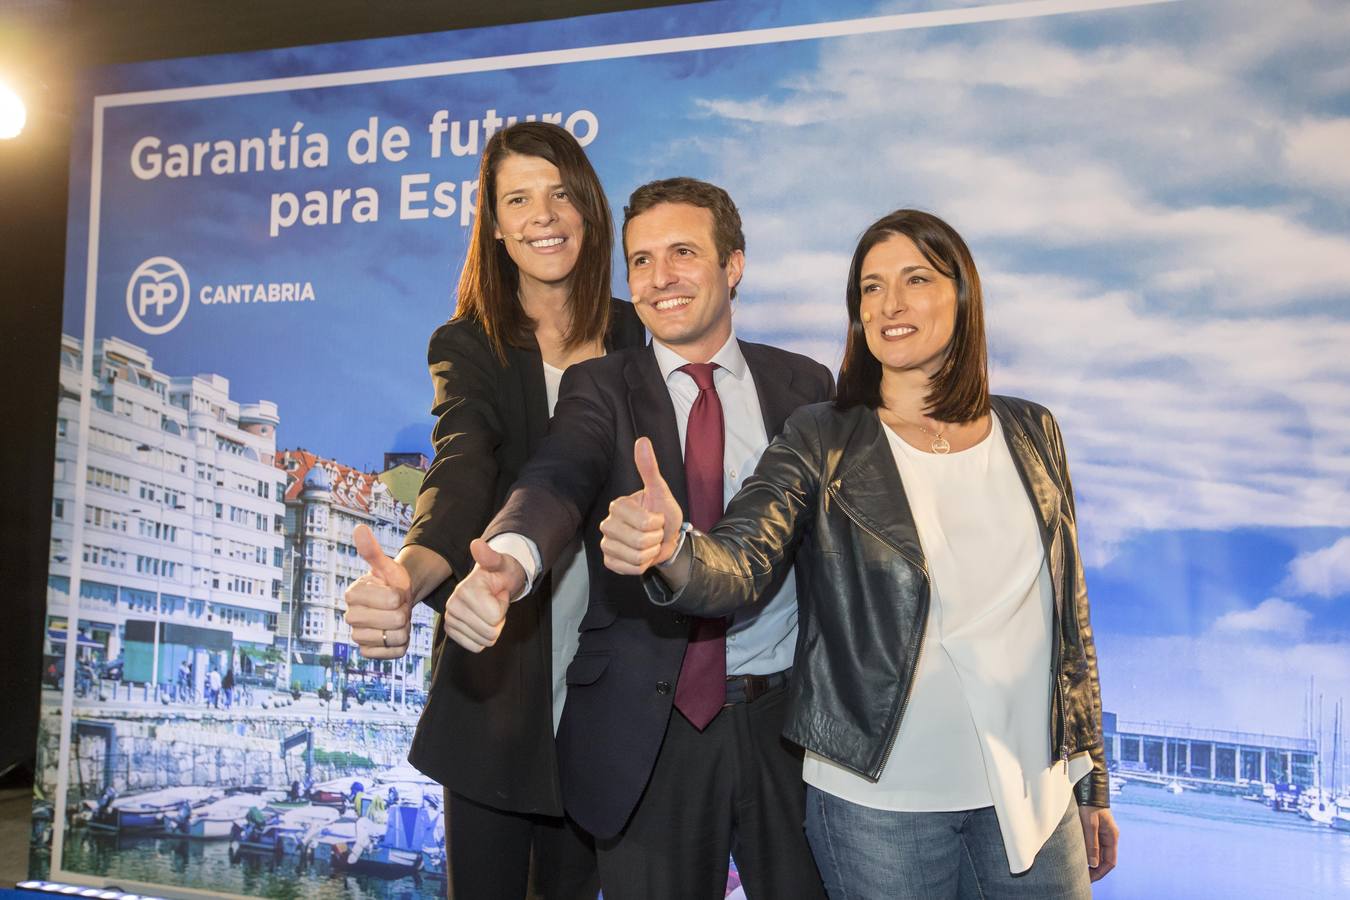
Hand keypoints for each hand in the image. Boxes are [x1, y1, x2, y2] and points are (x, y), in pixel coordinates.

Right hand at [344, 525, 412, 658]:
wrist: (395, 602)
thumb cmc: (390, 582)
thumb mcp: (386, 565)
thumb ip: (372, 550)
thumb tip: (359, 529)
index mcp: (352, 594)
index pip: (392, 599)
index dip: (400, 595)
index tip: (395, 592)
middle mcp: (350, 618)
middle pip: (396, 620)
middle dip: (404, 612)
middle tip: (397, 607)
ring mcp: (358, 637)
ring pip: (396, 637)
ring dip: (404, 628)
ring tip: (396, 619)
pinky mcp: (368, 653)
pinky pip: (395, 653)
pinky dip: (402, 644)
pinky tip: (395, 633)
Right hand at [442, 539, 522, 651]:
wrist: (494, 581)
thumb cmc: (500, 573)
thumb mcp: (500, 563)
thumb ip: (490, 556)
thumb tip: (476, 544)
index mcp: (464, 590)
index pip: (495, 617)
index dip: (502, 606)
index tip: (497, 593)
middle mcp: (452, 605)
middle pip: (490, 632)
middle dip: (499, 619)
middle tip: (494, 602)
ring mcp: (450, 619)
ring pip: (484, 641)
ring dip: (492, 627)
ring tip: (489, 609)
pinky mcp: (451, 630)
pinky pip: (475, 647)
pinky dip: (483, 637)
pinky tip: (481, 620)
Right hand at [600, 437, 683, 574]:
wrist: (667, 539)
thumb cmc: (663, 513)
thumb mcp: (661, 492)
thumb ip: (650, 469)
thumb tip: (642, 441)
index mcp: (618, 506)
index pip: (644, 523)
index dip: (657, 524)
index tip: (656, 517)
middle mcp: (607, 524)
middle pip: (640, 542)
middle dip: (655, 539)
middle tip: (654, 532)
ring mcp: (606, 543)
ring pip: (637, 557)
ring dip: (651, 553)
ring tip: (650, 543)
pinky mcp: (609, 561)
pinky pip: (630, 569)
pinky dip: (643, 565)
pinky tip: (642, 556)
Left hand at [1080, 805, 1117, 881]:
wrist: (1087, 787)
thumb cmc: (1089, 805)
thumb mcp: (1090, 825)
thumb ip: (1092, 844)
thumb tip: (1093, 864)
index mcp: (1112, 837)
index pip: (1110, 862)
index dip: (1100, 872)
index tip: (1088, 879)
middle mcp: (1109, 836)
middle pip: (1104, 859)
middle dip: (1094, 869)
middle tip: (1081, 877)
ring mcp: (1102, 833)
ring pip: (1097, 852)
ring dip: (1089, 861)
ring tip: (1077, 868)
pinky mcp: (1094, 829)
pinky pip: (1092, 845)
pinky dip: (1086, 852)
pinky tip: (1077, 856)